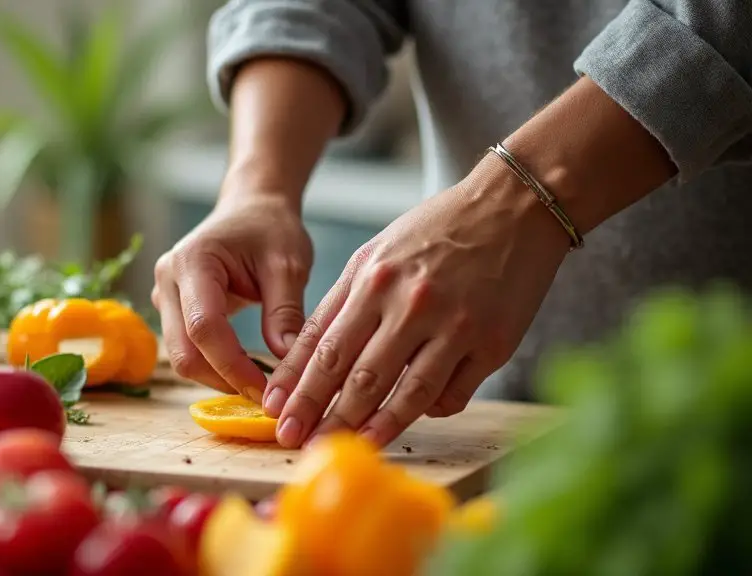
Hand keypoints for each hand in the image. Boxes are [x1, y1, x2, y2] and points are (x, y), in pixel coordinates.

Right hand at [152, 191, 312, 399]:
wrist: (251, 208)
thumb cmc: (271, 228)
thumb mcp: (289, 263)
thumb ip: (286, 312)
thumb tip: (288, 363)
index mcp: (193, 262)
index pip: (204, 328)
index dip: (233, 367)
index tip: (268, 391)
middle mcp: (167, 280)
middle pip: (184, 351)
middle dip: (224, 380)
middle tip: (268, 397)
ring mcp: (163, 296)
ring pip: (182, 357)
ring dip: (219, 377)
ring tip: (262, 385)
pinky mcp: (170, 310)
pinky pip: (187, 349)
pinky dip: (215, 367)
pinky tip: (247, 372)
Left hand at [263, 156, 570, 447]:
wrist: (513, 207)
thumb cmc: (437, 231)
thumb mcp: (378, 252)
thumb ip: (344, 303)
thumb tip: (310, 360)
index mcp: (373, 278)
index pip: (323, 344)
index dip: (296, 384)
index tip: (275, 413)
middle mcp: (410, 303)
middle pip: (356, 375)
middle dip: (321, 414)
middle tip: (296, 442)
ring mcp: (454, 326)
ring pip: (405, 394)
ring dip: (374, 426)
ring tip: (351, 446)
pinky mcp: (492, 344)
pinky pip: (452, 395)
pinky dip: (430, 410)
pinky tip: (413, 415)